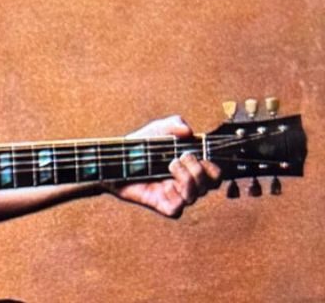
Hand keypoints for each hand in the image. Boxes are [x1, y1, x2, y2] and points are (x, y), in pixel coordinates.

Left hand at [106, 115, 221, 217]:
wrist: (116, 159)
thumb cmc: (139, 145)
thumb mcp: (157, 129)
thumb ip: (174, 124)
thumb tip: (188, 131)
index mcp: (191, 167)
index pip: (215, 174)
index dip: (213, 167)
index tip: (198, 154)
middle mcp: (186, 182)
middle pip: (210, 185)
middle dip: (200, 170)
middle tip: (182, 157)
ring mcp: (175, 195)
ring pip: (195, 196)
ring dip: (187, 179)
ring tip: (171, 164)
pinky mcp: (162, 205)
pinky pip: (177, 209)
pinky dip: (175, 197)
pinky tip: (165, 184)